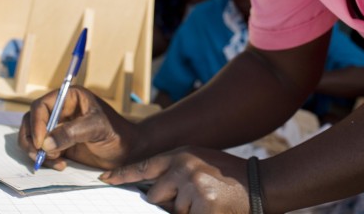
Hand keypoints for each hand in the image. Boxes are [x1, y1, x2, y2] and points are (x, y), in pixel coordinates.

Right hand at [18, 86, 138, 170]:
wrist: (126, 152)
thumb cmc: (116, 133)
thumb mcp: (96, 128)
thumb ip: (71, 132)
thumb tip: (45, 143)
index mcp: (70, 98)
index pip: (42, 106)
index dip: (37, 123)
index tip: (41, 142)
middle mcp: (61, 110)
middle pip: (31, 121)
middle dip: (32, 139)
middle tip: (40, 156)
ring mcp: (58, 127)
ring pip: (33, 137)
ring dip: (37, 151)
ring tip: (55, 161)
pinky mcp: (58, 144)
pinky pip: (41, 150)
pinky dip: (45, 159)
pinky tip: (61, 165)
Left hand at [102, 147, 249, 213]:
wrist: (258, 184)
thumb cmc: (227, 175)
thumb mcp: (199, 161)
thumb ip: (175, 171)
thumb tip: (153, 191)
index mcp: (182, 155)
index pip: (145, 166)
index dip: (124, 175)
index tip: (105, 179)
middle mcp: (184, 169)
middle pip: (155, 195)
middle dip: (169, 202)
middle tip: (194, 197)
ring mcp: (194, 189)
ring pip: (173, 211)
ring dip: (186, 212)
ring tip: (208, 202)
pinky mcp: (205, 207)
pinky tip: (211, 209)